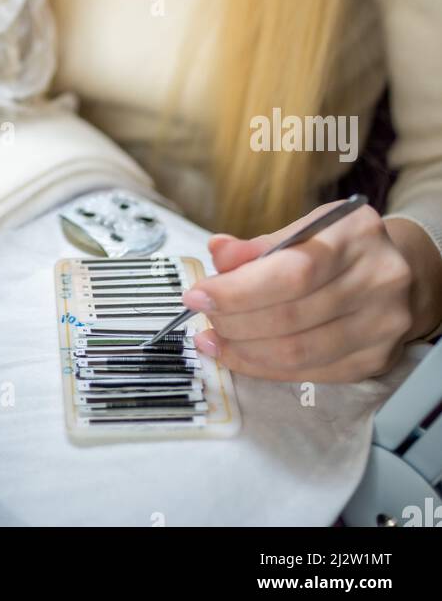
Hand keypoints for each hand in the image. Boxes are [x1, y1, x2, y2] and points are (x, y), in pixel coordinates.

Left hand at [182, 199, 414, 382]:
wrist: (400, 274)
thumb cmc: (341, 246)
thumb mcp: (305, 228)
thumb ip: (260, 246)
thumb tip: (218, 253)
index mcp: (356, 235)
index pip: (292, 272)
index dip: (239, 290)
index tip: (199, 295)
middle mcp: (378, 281)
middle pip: (291, 316)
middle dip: (234, 321)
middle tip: (204, 318)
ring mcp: (381, 326)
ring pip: (298, 352)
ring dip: (244, 350)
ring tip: (214, 339)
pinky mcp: (375, 361)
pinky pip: (309, 372)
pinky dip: (266, 368)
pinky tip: (241, 356)